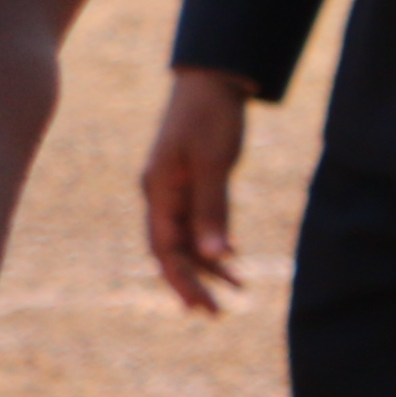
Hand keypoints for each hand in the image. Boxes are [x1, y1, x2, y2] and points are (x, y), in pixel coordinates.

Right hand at [141, 66, 254, 312]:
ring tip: (237, 290)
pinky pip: (195, 223)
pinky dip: (212, 243)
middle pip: (171, 251)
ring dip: (206, 267)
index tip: (202, 307)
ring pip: (185, 239)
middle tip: (215, 313)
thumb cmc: (210, 118)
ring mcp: (172, 190)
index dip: (182, 280)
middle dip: (191, 283)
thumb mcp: (215, 163)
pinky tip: (230, 259)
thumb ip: (213, 209)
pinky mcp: (188, 184)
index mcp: (158, 191)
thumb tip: (216, 256)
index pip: (165, 249)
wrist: (211, 83)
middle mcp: (160, 195)